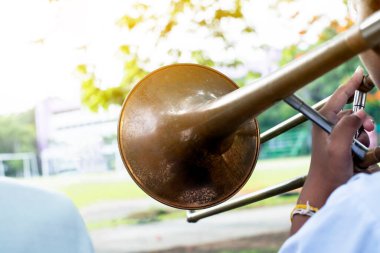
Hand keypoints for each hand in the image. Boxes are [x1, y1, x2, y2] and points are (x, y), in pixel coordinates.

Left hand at [291, 67, 374, 233]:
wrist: (327, 188)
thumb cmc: (328, 169)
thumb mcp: (338, 147)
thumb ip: (348, 126)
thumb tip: (360, 112)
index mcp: (322, 122)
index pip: (338, 97)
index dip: (350, 84)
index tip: (360, 73)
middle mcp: (328, 125)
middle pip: (352, 112)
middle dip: (363, 121)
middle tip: (368, 130)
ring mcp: (335, 135)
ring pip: (358, 126)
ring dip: (364, 135)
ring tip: (360, 149)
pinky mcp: (342, 144)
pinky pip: (359, 137)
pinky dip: (363, 144)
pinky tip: (359, 155)